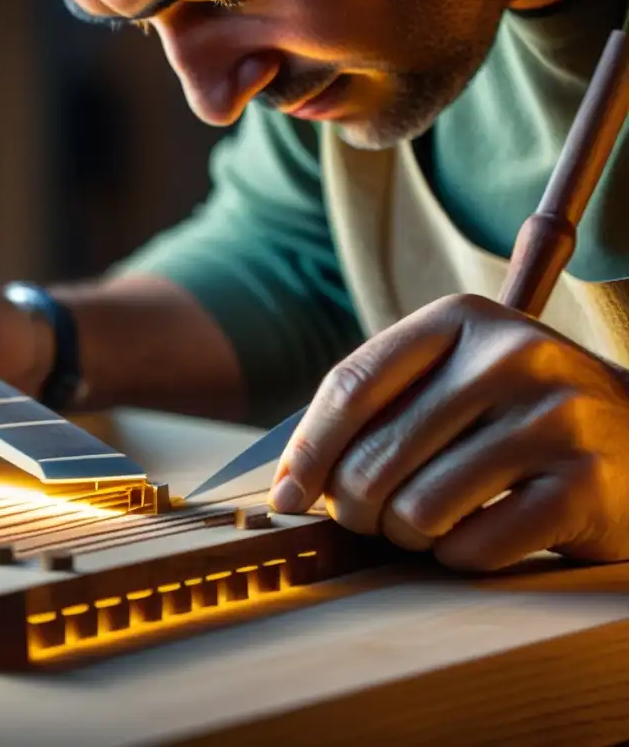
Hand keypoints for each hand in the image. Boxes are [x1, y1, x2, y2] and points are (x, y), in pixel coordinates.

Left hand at [268, 293, 628, 571]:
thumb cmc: (514, 416)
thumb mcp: (450, 380)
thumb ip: (373, 412)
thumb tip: (287, 489)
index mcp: (462, 318)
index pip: (352, 387)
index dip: (307, 452)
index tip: (287, 499)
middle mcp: (512, 356)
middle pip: (375, 459)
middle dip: (357, 508)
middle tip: (375, 518)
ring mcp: (556, 418)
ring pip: (418, 510)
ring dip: (409, 535)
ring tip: (430, 523)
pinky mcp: (589, 485)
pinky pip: (473, 548)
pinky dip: (459, 557)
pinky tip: (478, 536)